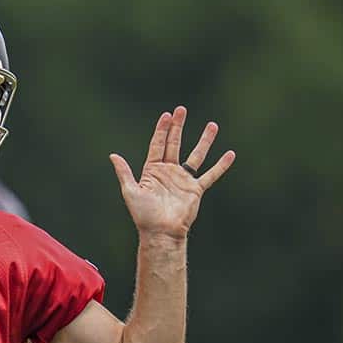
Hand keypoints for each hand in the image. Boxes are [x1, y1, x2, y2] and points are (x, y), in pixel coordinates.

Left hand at [110, 106, 235, 238]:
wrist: (161, 232)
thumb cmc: (143, 215)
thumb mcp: (130, 192)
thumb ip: (124, 173)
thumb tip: (113, 155)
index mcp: (152, 170)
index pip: (158, 145)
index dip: (162, 130)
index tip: (167, 115)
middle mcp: (169, 172)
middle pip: (175, 144)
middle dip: (178, 127)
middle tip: (182, 110)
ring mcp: (183, 179)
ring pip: (196, 155)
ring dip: (204, 140)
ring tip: (212, 125)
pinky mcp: (195, 189)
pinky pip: (211, 174)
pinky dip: (221, 165)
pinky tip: (230, 154)